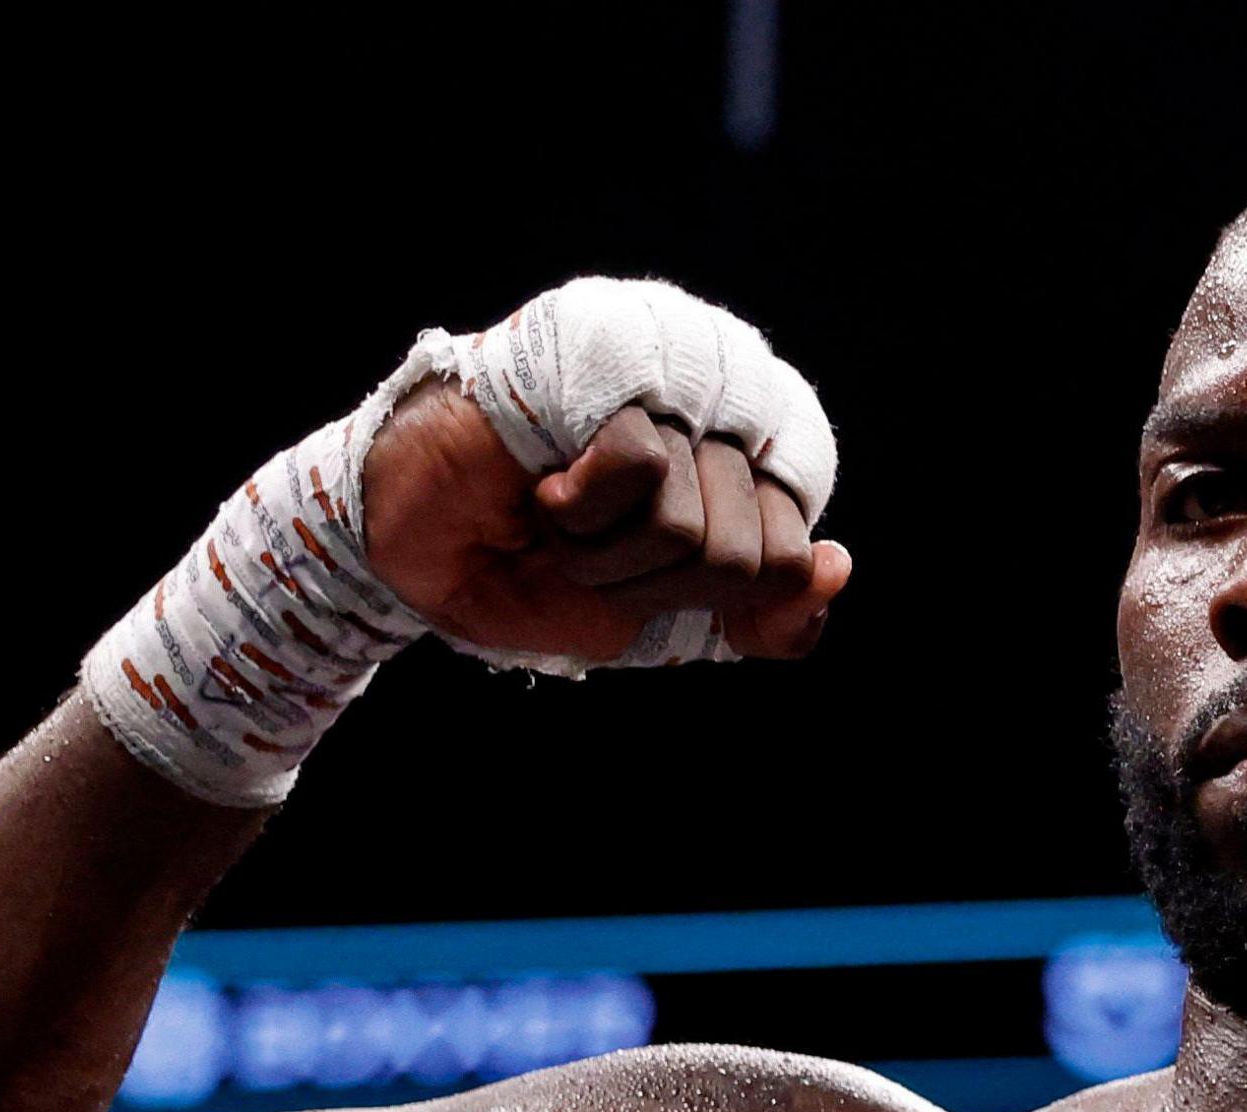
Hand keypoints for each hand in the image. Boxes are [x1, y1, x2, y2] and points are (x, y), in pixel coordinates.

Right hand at [361, 378, 850, 664]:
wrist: (410, 550)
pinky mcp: (613, 353)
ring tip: (561, 519)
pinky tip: (547, 488)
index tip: (652, 578)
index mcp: (752, 459)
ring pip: (699, 524)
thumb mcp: (662, 623)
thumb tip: (835, 569)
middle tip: (592, 553)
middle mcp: (728, 399)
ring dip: (610, 558)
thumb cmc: (532, 572)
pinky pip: (647, 470)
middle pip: (756, 556)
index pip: (797, 559)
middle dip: (657, 587)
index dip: (718, 597)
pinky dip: (585, 511)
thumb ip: (761, 616)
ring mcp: (673, 367)